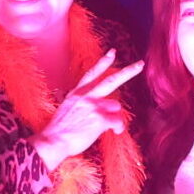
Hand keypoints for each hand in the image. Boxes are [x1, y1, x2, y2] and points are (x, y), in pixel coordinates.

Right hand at [32, 50, 144, 169]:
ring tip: (113, 128)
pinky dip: (119, 128)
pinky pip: (118, 121)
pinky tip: (115, 132)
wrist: (53, 141)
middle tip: (140, 64)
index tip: (112, 52)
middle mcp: (86, 96)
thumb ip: (76, 102)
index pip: (92, 73)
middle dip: (128, 72)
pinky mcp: (100, 119)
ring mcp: (94, 106)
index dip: (103, 62)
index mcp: (77, 93)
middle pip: (111, 80)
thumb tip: (80, 101)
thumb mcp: (65, 108)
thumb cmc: (59, 130)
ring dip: (116, 117)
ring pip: (116, 106)